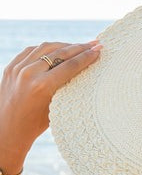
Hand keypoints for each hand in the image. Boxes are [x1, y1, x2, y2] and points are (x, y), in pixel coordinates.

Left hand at [0, 41, 101, 156]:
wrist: (8, 130)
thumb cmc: (35, 125)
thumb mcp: (56, 107)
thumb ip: (66, 87)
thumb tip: (82, 69)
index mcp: (42, 86)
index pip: (70, 65)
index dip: (86, 57)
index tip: (99, 50)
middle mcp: (29, 74)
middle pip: (60, 53)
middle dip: (79, 47)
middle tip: (94, 44)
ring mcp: (17, 68)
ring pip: (45, 48)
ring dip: (64, 45)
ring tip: (78, 46)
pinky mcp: (11, 67)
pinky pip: (31, 51)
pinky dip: (47, 49)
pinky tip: (58, 49)